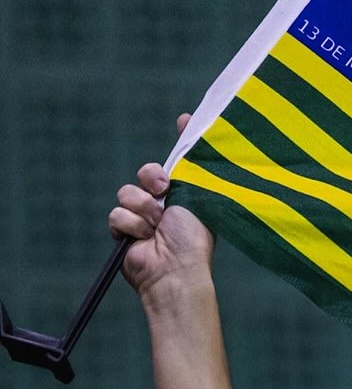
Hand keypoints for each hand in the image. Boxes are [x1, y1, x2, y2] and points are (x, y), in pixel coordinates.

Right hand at [108, 115, 213, 300]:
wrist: (174, 269)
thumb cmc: (192, 238)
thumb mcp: (198, 196)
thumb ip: (192, 163)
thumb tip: (184, 119)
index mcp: (186, 200)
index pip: (177, 166)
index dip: (178, 144)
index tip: (183, 121)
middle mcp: (164, 208)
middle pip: (146, 174)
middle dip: (152, 177)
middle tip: (164, 188)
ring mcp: (142, 220)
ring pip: (127, 193)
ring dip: (142, 207)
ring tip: (156, 224)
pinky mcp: (124, 233)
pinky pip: (117, 214)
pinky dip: (131, 225)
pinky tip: (144, 238)